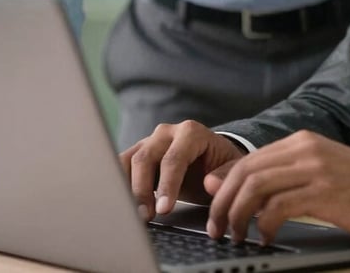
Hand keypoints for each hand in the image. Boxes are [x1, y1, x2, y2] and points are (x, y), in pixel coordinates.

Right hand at [120, 120, 244, 220]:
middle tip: (147, 216)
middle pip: (146, 157)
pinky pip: (120, 165)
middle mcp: (167, 132)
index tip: (164, 209)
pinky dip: (118, 184)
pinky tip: (121, 204)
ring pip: (128, 160)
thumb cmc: (220, 165)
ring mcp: (150, 141)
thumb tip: (210, 183)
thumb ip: (224, 176)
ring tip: (132, 213)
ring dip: (126, 188)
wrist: (211, 158)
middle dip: (143, 189)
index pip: (174, 158)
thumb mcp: (231, 169)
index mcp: (191, 132)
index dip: (168, 185)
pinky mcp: (138, 153)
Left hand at [205, 130, 349, 244]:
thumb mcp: (321, 175)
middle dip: (223, 202)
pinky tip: (264, 238)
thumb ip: (284, 178)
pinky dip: (263, 225)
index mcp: (302, 141)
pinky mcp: (325, 191)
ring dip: (238, 215)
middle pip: (246, 170)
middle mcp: (305, 148)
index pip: (248, 158)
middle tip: (217, 229)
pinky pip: (278, 206)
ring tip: (235, 236)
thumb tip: (241, 187)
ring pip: (256, 186)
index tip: (213, 208)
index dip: (224, 185)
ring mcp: (315, 168)